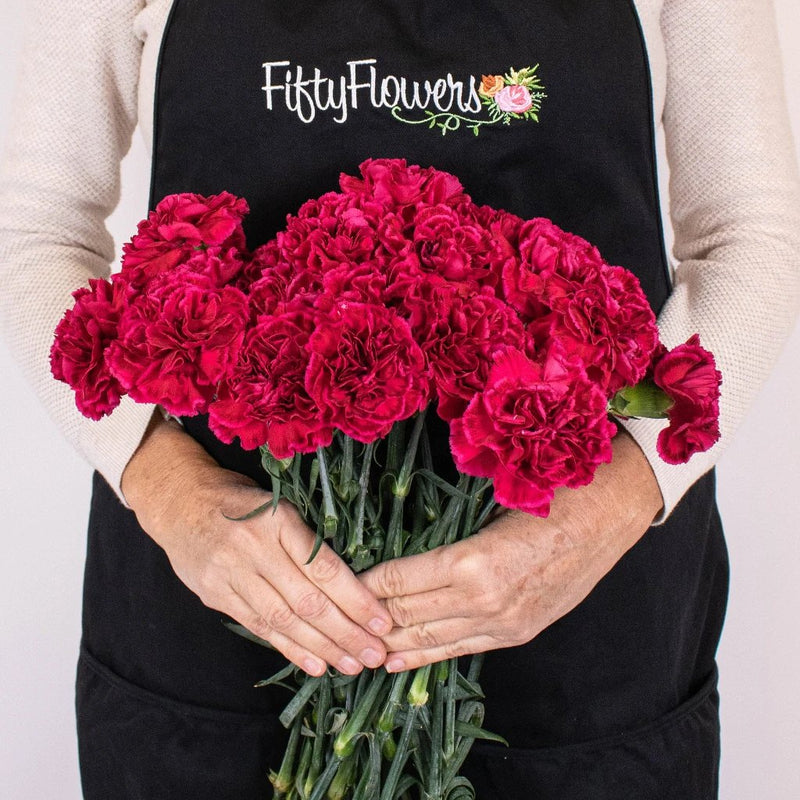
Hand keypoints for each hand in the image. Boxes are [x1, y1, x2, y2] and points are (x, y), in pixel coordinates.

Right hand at [121, 414, 392, 676]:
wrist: (181, 501)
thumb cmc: (244, 502)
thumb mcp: (280, 506)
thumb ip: (308, 540)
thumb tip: (357, 582)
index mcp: (279, 521)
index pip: (324, 568)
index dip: (356, 599)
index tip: (383, 621)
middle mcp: (255, 549)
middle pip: (307, 601)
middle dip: (346, 632)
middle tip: (376, 654)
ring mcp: (232, 575)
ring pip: (284, 620)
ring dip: (322, 648)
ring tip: (353, 665)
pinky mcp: (217, 595)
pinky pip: (259, 627)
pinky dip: (290, 649)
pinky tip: (316, 665)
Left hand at [359, 430, 663, 671]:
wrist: (608, 514)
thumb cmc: (549, 494)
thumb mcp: (489, 502)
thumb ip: (444, 527)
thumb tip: (399, 537)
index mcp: (472, 562)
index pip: (398, 581)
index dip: (364, 584)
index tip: (337, 582)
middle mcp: (484, 600)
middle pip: (407, 615)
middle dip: (367, 618)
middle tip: (334, 616)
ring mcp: (502, 622)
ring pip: (429, 640)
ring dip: (390, 643)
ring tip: (355, 647)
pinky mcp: (517, 632)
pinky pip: (460, 650)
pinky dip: (424, 658)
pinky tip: (397, 663)